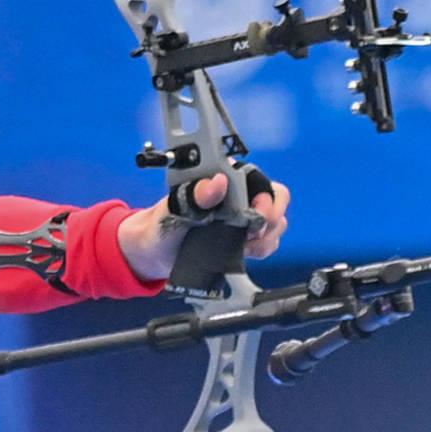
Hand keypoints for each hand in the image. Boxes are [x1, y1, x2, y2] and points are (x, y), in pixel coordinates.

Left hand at [120, 169, 291, 283]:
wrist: (154, 253)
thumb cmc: (160, 226)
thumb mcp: (173, 211)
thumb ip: (195, 197)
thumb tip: (218, 182)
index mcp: (221, 177)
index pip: (259, 178)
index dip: (266, 196)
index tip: (257, 215)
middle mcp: (238, 193)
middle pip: (276, 198)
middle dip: (271, 219)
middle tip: (251, 237)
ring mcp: (245, 215)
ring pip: (276, 222)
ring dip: (265, 238)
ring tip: (243, 247)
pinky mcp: (246, 237)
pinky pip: (269, 240)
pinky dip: (261, 249)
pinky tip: (243, 253)